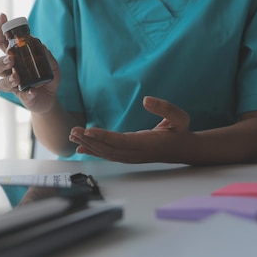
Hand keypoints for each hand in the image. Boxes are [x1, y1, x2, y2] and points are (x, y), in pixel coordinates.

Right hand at [0, 13, 60, 113]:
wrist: (51, 98)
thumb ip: (46, 54)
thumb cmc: (47, 77)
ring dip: (8, 79)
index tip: (2, 18)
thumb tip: (40, 45)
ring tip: (17, 78)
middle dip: (0, 61)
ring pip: (0, 81)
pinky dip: (27, 92)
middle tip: (10, 59)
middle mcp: (10, 71)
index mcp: (15, 58)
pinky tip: (32, 91)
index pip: (2, 43)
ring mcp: (14, 84)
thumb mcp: (51, 64)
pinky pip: (19, 95)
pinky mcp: (22, 96)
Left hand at [69, 96, 194, 162]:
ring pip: (106, 153)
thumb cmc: (181, 131)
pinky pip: (108, 155)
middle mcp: (136, 153)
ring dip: (88, 145)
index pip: (121, 141)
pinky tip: (80, 148)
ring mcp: (131, 157)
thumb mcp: (180, 117)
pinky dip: (93, 151)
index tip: (89, 130)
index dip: (104, 136)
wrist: (184, 149)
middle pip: (109, 149)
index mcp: (147, 144)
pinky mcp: (128, 156)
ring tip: (73, 136)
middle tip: (74, 132)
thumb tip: (146, 99)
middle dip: (90, 141)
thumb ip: (164, 108)